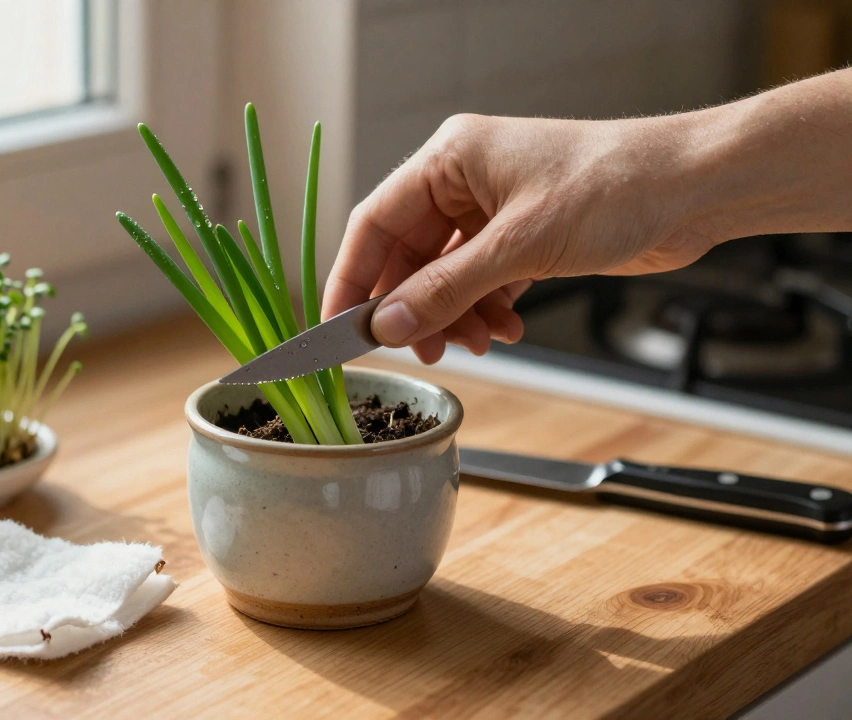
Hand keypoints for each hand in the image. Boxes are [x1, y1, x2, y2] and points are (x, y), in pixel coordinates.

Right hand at [323, 112, 716, 363]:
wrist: (695, 189)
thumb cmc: (615, 186)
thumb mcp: (519, 246)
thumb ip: (445, 289)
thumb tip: (387, 325)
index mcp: (450, 158)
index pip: (374, 223)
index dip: (353, 279)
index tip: (338, 329)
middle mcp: (465, 180)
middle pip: (409, 255)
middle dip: (415, 307)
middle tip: (418, 349)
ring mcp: (495, 209)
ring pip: (445, 275)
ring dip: (455, 315)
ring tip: (478, 343)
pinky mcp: (524, 236)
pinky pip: (481, 281)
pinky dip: (486, 310)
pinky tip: (505, 330)